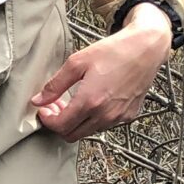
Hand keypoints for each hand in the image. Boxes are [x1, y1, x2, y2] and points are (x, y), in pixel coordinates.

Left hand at [32, 7, 170, 141]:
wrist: (146, 49)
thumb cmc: (114, 51)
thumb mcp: (77, 62)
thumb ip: (55, 85)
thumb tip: (38, 100)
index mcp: (90, 102)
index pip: (60, 126)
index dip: (47, 120)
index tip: (43, 109)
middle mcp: (105, 115)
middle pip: (72, 135)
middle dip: (59, 123)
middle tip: (55, 105)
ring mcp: (118, 118)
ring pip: (88, 131)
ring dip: (76, 121)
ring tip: (73, 100)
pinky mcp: (128, 116)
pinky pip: (105, 125)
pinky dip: (93, 118)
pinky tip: (92, 100)